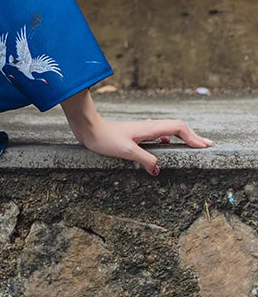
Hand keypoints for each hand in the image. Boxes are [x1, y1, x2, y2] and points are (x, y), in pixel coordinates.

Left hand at [74, 116, 212, 175]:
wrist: (89, 128)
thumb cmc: (105, 138)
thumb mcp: (125, 151)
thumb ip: (144, 159)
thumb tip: (158, 170)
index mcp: (149, 128)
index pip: (178, 128)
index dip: (193, 136)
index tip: (205, 147)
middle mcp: (149, 126)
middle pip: (177, 127)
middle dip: (193, 136)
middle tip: (207, 145)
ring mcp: (143, 129)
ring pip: (169, 130)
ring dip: (183, 137)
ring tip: (193, 146)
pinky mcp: (137, 134)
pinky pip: (159, 135)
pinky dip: (170, 139)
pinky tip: (168, 147)